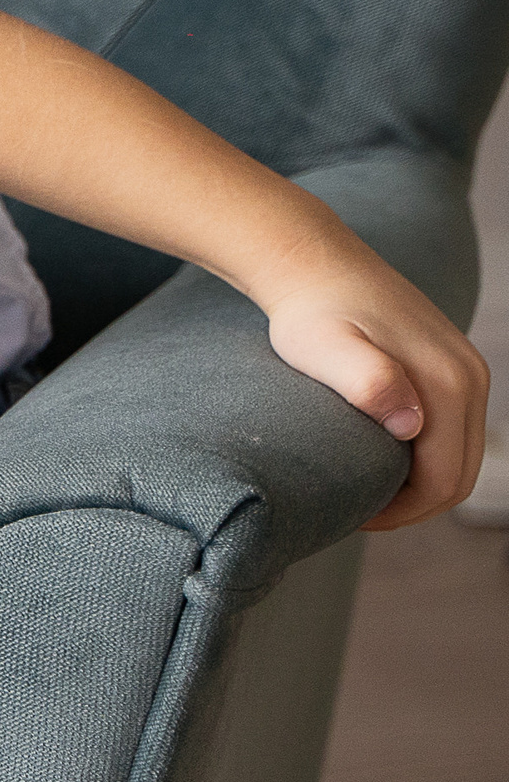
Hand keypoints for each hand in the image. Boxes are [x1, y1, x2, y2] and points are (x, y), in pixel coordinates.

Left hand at [261, 263, 490, 529]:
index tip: (353, 516)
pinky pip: (453, 429)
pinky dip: (424, 456)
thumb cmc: (312, 313)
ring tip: (365, 490)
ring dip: (420, 483)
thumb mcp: (326, 350)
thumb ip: (369, 384)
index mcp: (448, 386)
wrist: (317, 266)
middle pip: (461, 474)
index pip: (442, 480)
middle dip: (414, 506)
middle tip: (357, 513)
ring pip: (460, 454)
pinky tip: (379, 456)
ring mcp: (467, 371)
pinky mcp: (453, 365)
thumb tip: (412, 425)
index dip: (401, 512)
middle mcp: (471, 379)